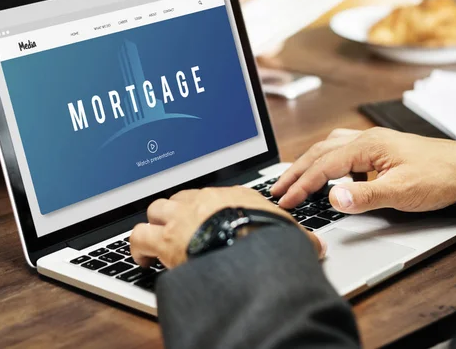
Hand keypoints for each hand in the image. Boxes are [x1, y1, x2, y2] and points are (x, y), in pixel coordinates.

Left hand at [130, 186, 325, 268]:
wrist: (251, 251)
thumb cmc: (270, 240)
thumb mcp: (291, 235)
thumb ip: (300, 237)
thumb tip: (318, 246)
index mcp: (233, 196)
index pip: (212, 195)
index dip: (206, 208)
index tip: (205, 218)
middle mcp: (204, 200)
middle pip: (181, 197)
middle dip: (177, 212)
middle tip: (179, 228)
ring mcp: (182, 217)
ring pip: (156, 209)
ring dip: (154, 224)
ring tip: (156, 240)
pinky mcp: (165, 239)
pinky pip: (138, 236)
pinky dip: (137, 247)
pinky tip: (143, 259)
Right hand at [271, 127, 455, 213]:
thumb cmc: (440, 176)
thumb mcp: (402, 191)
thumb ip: (365, 195)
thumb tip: (332, 198)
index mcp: (367, 146)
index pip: (323, 166)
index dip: (301, 185)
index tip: (285, 201)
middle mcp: (366, 139)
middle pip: (319, 152)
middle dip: (295, 172)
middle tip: (277, 189)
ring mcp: (372, 143)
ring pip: (329, 148)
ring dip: (308, 163)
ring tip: (293, 179)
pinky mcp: (379, 150)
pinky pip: (342, 150)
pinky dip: (326, 160)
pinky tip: (328, 171)